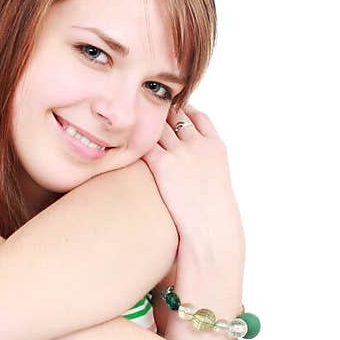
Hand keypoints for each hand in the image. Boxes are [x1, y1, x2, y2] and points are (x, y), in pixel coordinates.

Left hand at [142, 107, 244, 264]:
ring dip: (145, 124)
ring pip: (159, 126)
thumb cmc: (212, 215)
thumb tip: (191, 171)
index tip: (171, 109)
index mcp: (216, 146)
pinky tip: (123, 142)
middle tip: (143, 113)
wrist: (211, 230)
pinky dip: (134, 140)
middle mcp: (199, 144)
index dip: (184, 110)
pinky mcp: (164, 165)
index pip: (199, 116)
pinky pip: (145, 143)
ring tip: (129, 125)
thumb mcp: (216, 182)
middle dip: (161, 113)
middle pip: (177, 115)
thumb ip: (204, 167)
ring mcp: (182, 152)